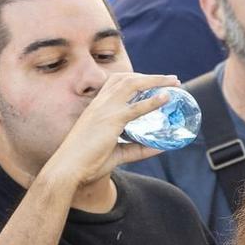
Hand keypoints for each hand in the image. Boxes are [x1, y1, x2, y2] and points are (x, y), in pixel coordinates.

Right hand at [39, 72, 182, 189]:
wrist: (69, 168)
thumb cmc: (89, 161)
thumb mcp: (118, 153)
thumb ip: (139, 149)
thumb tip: (162, 148)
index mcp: (98, 106)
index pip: (117, 82)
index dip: (137, 78)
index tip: (155, 81)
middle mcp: (100, 103)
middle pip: (127, 79)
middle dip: (151, 76)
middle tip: (173, 79)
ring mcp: (105, 109)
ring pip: (132, 85)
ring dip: (155, 81)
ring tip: (174, 82)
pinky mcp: (110, 120)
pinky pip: (135, 108)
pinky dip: (152, 101)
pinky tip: (166, 98)